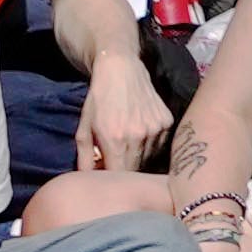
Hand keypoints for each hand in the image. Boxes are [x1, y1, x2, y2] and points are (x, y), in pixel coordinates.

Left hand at [82, 53, 175, 178]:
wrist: (121, 70)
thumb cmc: (98, 100)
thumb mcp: (84, 129)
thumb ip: (84, 159)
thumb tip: (88, 181)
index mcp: (115, 140)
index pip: (118, 175)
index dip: (112, 178)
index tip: (107, 173)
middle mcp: (138, 136)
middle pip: (134, 169)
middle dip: (124, 168)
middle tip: (117, 159)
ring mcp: (156, 129)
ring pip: (148, 158)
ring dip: (138, 157)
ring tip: (129, 144)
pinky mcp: (167, 121)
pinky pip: (159, 144)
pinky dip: (150, 144)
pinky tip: (141, 132)